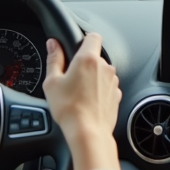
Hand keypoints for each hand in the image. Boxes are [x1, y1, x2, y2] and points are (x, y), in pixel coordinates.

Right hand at [42, 33, 120, 169]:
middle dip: (84, 64)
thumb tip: (53, 44)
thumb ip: (54, 59)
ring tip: (78, 93)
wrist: (88, 133)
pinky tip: (87, 102)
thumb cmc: (70, 109)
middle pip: (95, 56)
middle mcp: (105, 67)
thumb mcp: (52, 82)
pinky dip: (99, 91)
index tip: (75, 48)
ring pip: (102, 72)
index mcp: (88, 59)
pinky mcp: (116, 95)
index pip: (92, 36)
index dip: (84, 40)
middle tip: (70, 78)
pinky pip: (107, 87)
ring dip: (92, 78)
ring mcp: (113, 82)